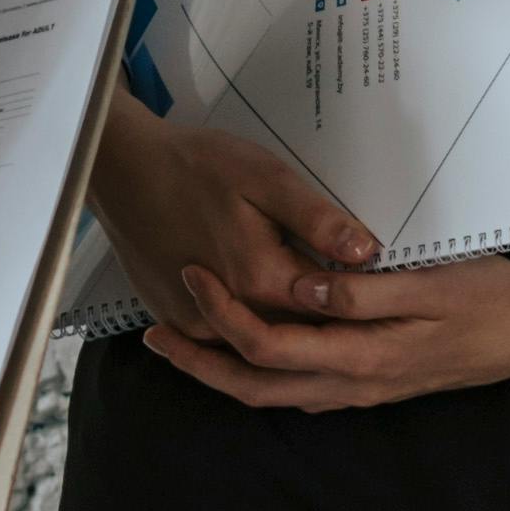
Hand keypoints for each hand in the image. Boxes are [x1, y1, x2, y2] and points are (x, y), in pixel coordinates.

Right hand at [91, 99, 381, 347]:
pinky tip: (268, 305)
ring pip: (263, 344)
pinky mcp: (177, 322)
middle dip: (331, 321)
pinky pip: (226, 342)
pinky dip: (252, 330)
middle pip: (298, 335)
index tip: (385, 285)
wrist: (124, 171)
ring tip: (317, 304)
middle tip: (359, 301)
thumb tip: (367, 252)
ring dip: (292, 331)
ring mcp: (198, 327)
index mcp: (261, 280)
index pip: (332, 309)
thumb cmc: (196, 166)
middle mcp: (230, 317)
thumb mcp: (265, 177)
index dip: (361, 300)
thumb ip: (316, 219)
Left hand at [99, 97, 509, 415]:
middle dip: (200, 366)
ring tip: (185, 344)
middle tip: (154, 336)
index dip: (221, 316)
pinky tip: (248, 353)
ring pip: (274, 396)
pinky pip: (300, 390)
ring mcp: (361, 390)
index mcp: (362, 356)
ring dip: (224, 374)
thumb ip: (364, 291)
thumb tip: (303, 289)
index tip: (193, 275)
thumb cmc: (489, 296)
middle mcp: (353, 384)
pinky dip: (260, 375)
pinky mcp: (370, 384)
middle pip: (255, 388)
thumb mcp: (432, 283)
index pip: (268, 348)